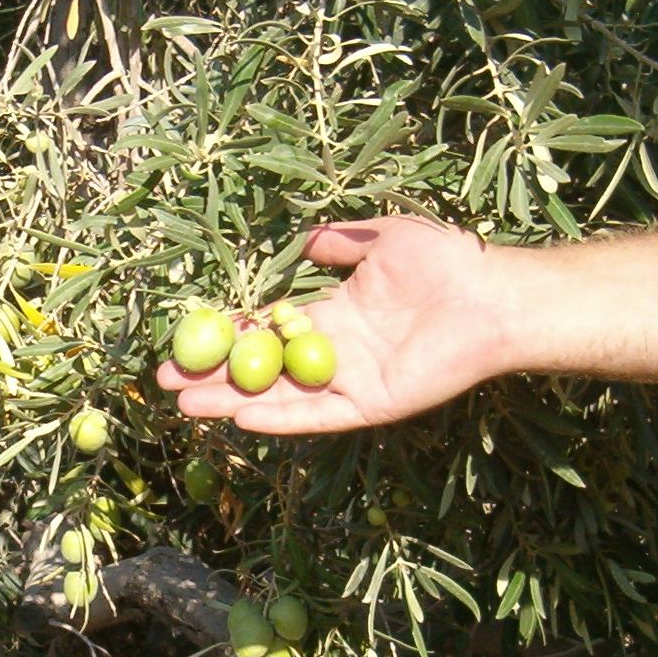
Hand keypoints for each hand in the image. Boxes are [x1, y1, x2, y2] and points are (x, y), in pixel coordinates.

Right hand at [156, 215, 513, 433]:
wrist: (488, 295)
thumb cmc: (442, 261)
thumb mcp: (380, 238)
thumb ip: (339, 243)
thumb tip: (305, 243)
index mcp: (336, 314)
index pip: (270, 329)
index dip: (230, 334)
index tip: (190, 336)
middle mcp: (336, 352)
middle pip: (265, 368)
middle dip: (218, 375)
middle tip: (169, 381)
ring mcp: (352, 381)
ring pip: (282, 396)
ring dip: (236, 401)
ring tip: (188, 405)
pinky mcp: (371, 404)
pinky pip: (320, 415)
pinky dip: (284, 418)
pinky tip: (243, 417)